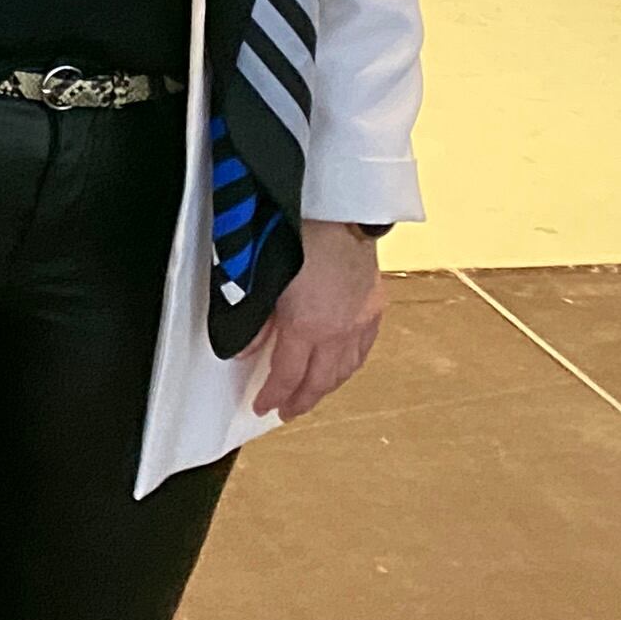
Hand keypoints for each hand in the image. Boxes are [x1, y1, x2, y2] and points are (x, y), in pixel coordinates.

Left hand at [248, 223, 386, 420]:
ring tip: (313, 394)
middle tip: (287, 411)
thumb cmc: (297, 235)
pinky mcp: (375, 303)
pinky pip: (364, 347)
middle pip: (322, 380)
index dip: (274, 396)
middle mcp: (340, 329)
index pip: (289, 376)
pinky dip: (351, 363)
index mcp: (309, 327)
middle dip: (303, 400)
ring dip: (329, 385)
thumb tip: (245, 350)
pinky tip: (344, 364)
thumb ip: (254, 320)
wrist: (339, 208)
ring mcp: (362, 318)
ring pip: (347, 367)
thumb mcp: (261, 280)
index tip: (262, 407)